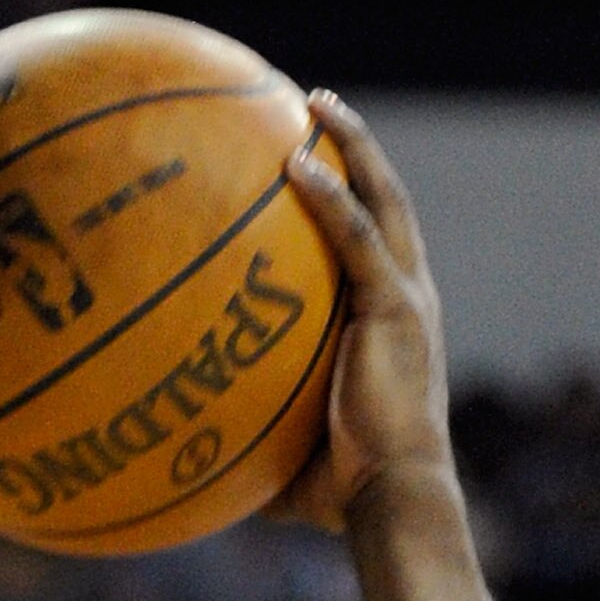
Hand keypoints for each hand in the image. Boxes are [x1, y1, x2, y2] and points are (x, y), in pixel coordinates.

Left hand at [277, 90, 455, 529]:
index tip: (316, 162)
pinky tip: (296, 161)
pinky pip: (358, 235)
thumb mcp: (291, 453)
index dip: (353, 197)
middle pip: (387, 201)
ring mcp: (406, 298)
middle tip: (317, 105)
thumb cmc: (346, 493)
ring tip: (314, 102)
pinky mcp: (395, 307)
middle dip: (357, 148)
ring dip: (351, 146)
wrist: (395, 498)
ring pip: (383, 199)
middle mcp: (408, 298)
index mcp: (394, 324)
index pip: (375, 244)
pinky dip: (330, 194)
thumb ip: (253, 436)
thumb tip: (190, 455)